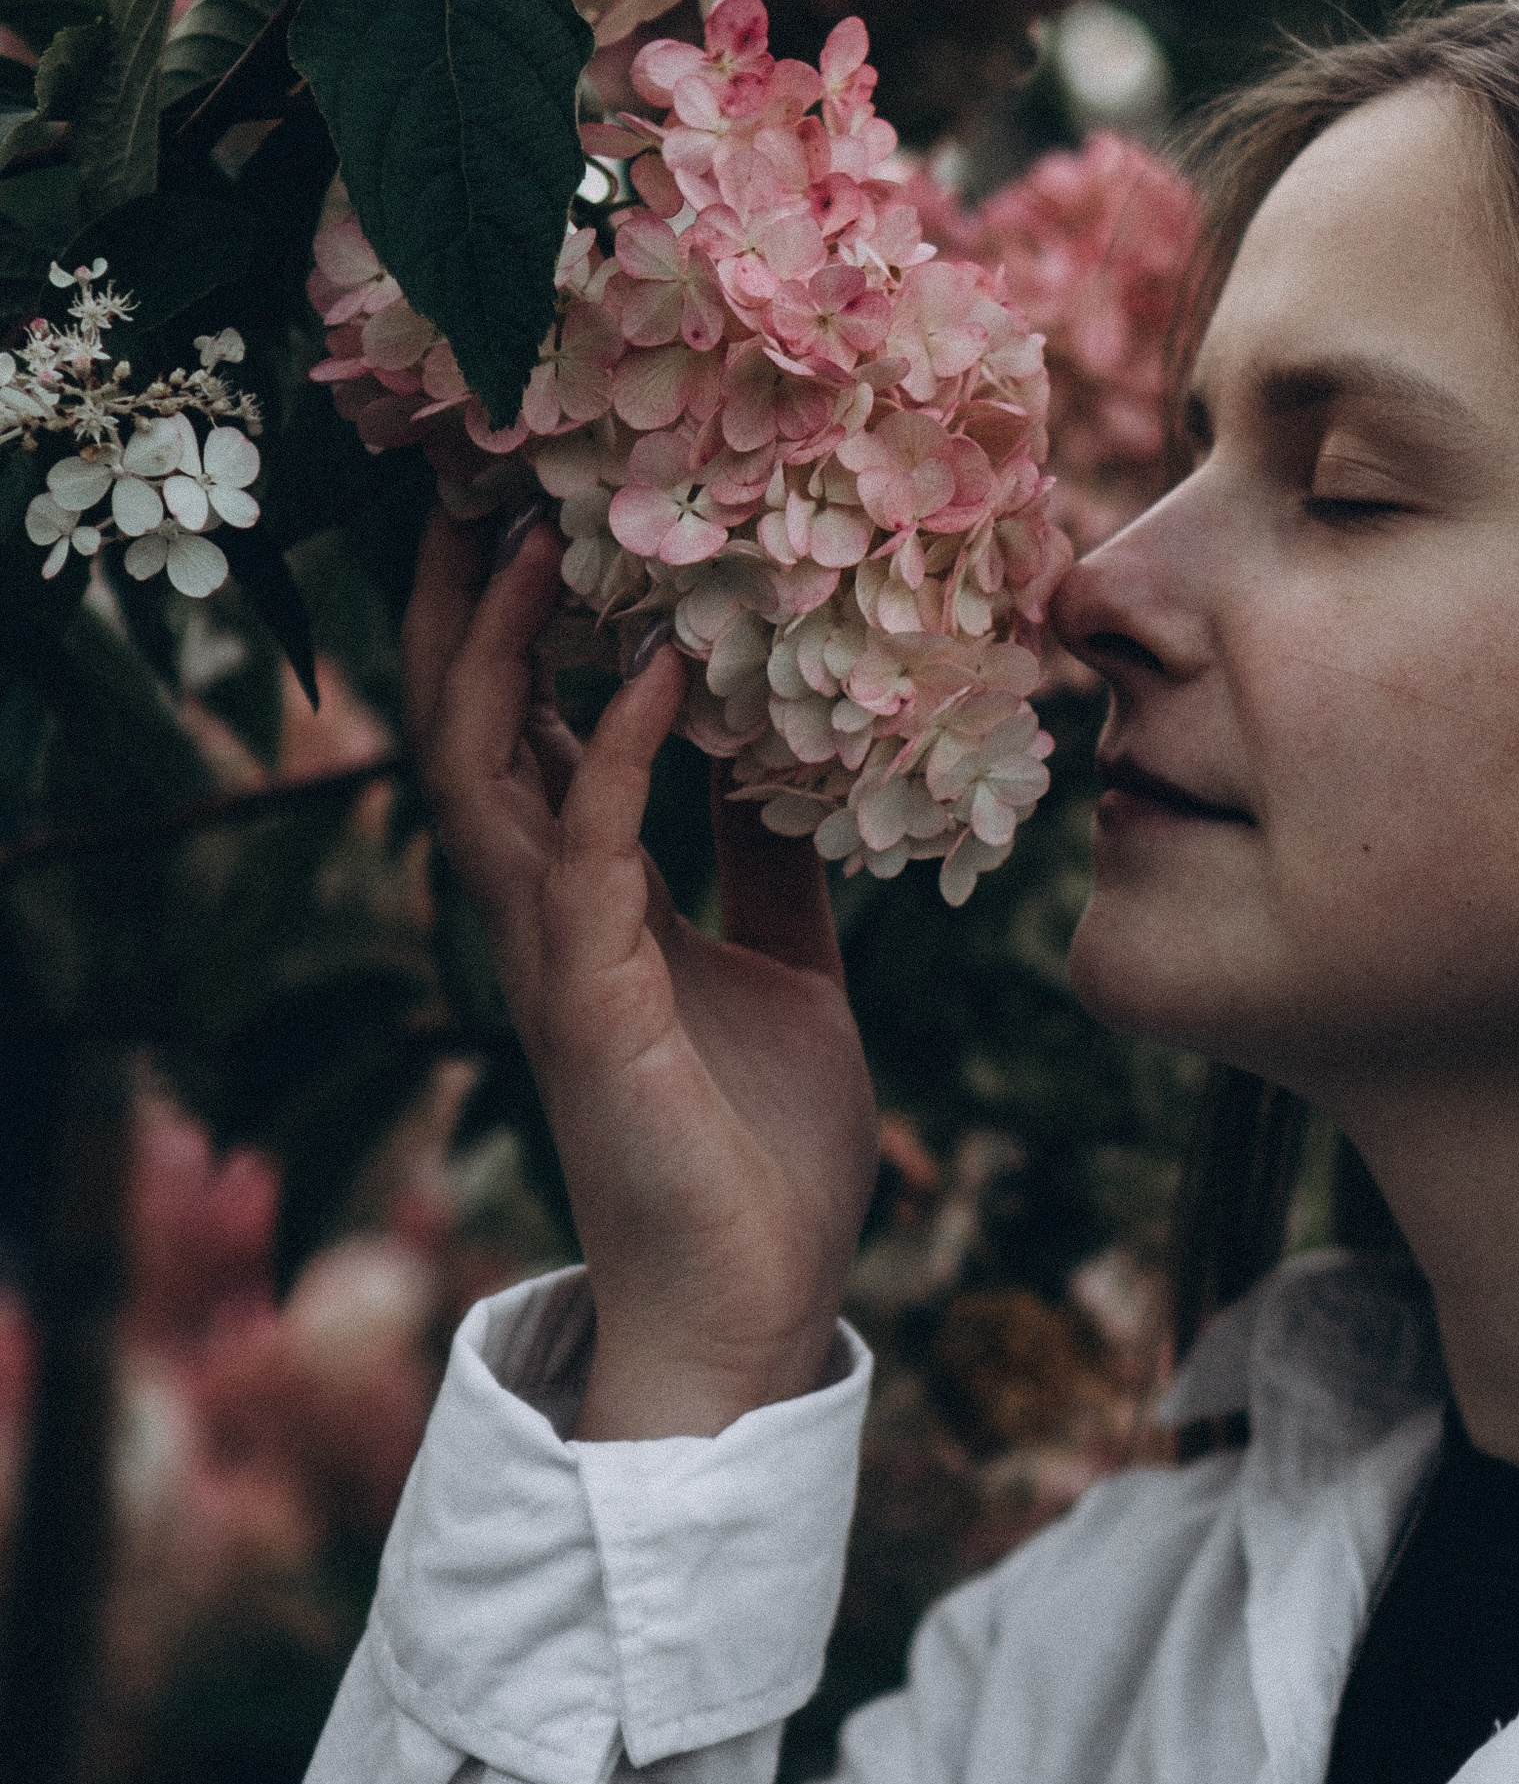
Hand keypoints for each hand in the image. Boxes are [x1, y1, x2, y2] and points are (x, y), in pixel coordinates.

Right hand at [403, 504, 879, 1437]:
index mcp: (587, 904)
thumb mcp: (791, 970)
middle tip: (480, 475)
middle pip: (464, 728)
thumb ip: (771, 871)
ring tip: (531, 534)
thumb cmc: (763, 1152)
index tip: (534, 503)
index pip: (521, 732)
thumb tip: (789, 760)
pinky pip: (587, 859)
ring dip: (505, 653)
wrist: (753, 1308)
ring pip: (483, 776)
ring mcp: (554, 960)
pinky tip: (666, 677)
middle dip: (461, 605)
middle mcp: (546, 918)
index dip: (515, 622)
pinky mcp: (593, 1009)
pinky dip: (616, 760)